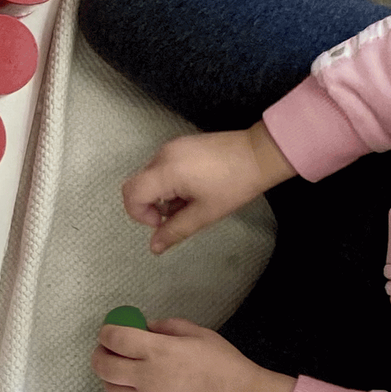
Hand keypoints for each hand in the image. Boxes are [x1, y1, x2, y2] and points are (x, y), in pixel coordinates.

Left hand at [92, 318, 293, 391]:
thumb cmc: (223, 363)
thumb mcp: (197, 333)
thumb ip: (166, 327)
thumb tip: (145, 327)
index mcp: (156, 351)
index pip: (114, 339)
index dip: (106, 333)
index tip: (109, 331)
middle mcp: (146, 378)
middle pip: (103, 367)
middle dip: (100, 355)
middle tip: (106, 351)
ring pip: (112, 391)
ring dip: (111, 378)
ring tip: (121, 371)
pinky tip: (139, 390)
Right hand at [122, 122, 294, 253]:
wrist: (259, 154)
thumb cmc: (234, 185)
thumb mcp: (204, 213)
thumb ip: (175, 230)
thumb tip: (153, 247)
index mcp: (166, 171)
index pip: (131, 193)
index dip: (140, 214)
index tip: (163, 222)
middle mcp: (163, 155)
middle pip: (138, 184)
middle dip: (152, 205)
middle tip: (179, 213)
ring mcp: (171, 146)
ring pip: (151, 176)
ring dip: (162, 194)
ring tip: (191, 200)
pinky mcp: (181, 144)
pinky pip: (163, 165)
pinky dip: (169, 181)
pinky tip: (194, 187)